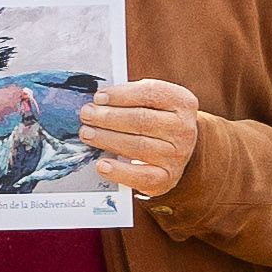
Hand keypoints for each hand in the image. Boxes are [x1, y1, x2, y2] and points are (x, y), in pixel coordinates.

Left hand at [84, 80, 200, 199]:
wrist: (179, 147)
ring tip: (87, 134)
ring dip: (108, 139)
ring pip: (138, 146)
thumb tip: (99, 100)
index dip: (122, 95)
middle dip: (109, 117)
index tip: (99, 97)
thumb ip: (131, 96)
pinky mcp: (167, 178)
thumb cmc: (158, 119)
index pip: (151, 94)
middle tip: (87, 115)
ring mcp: (178, 155)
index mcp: (182, 102)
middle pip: (141, 120)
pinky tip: (102, 164)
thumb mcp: (154, 101)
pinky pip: (141, 177)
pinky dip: (119, 171)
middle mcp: (184, 129)